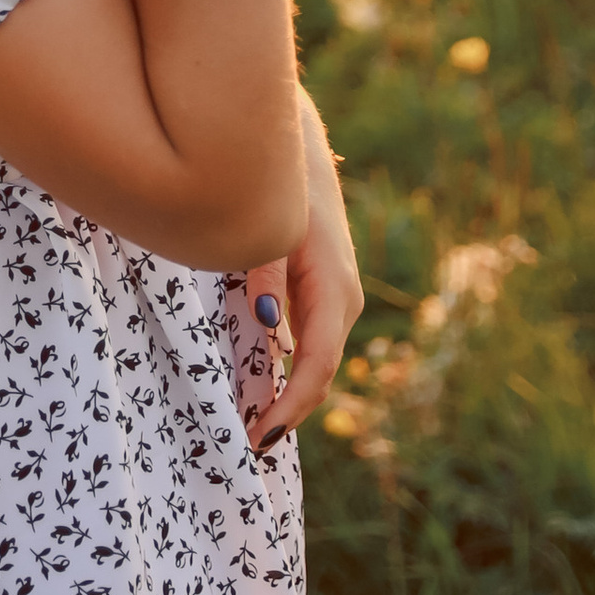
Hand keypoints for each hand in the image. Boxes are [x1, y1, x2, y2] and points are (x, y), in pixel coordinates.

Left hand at [244, 108, 363, 444]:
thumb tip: (270, 327)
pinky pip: (312, 342)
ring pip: (316, 359)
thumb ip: (267, 276)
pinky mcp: (325, 292)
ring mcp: (337, 297)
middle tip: (250, 446)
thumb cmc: (282, 187)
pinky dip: (290, 370)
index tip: (261, 436)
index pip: (316, 365)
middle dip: (289, 411)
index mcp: (334, 289)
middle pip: (319, 372)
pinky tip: (264, 386)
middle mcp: (344, 300)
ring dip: (289, 394)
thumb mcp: (270, 230)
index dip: (291, 406)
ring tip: (254, 427)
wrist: (297, 148)